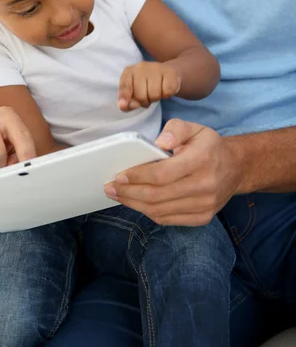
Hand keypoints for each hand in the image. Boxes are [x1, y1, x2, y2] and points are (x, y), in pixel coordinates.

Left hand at [104, 119, 242, 225]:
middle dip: (129, 192)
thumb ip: (175, 129)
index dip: (137, 176)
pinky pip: (168, 219)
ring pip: (160, 210)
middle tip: (111, 187)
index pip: (162, 174)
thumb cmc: (208, 146)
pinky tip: (137, 203)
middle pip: (157, 195)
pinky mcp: (202, 217)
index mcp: (201, 160)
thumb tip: (158, 142)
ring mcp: (205, 205)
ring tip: (118, 195)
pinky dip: (148, 212)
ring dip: (134, 204)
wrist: (235, 168)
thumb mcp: (195, 128)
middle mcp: (205, 185)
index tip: (119, 175)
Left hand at [118, 61, 180, 110]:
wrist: (166, 73)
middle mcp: (141, 67)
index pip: (125, 86)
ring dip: (156, 99)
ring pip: (155, 95)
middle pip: (141, 96)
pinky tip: (165, 89)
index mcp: (129, 72)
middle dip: (145, 101)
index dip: (124, 97)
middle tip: (148, 97)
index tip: (125, 106)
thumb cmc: (147, 85)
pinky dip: (167, 95)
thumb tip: (124, 107)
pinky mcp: (170, 71)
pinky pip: (167, 92)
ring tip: (156, 92)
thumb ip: (128, 102)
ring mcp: (155, 67)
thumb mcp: (134, 93)